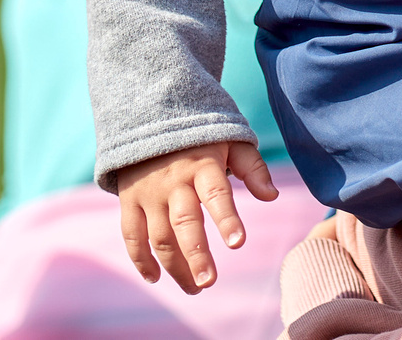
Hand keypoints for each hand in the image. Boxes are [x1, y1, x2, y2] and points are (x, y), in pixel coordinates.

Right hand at [114, 140, 277, 291]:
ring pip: (159, 235)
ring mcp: (149, 193)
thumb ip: (252, 168)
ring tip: (195, 288)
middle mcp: (174, 181)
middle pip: (184, 222)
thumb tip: (272, 196)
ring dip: (175, 266)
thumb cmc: (201, 136)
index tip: (238, 242)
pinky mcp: (129, 200)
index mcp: (203, 165)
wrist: (150, 114)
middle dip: (196, 255)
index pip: (216, 193)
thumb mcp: (231, 141)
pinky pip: (131, 234)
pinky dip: (140, 259)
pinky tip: (155, 278)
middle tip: (209, 281)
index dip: (226, 218)